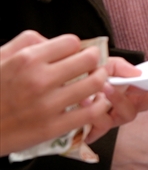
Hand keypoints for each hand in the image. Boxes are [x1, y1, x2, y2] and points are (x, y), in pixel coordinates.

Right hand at [0, 32, 110, 156]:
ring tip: (94, 82)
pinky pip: (92, 112)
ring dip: (100, 80)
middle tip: (89, 66)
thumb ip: (26, 42)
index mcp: (26, 59)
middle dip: (93, 60)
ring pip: (95, 83)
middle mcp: (39, 80)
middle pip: (89, 59)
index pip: (72, 42)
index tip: (74, 54)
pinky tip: (95, 102)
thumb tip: (52, 41)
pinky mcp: (53, 127)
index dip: (75, 47)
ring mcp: (48, 105)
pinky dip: (100, 105)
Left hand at [85, 58, 147, 143]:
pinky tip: (81, 106)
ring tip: (93, 93)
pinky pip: (100, 126)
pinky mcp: (94, 131)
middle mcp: (120, 108)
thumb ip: (117, 66)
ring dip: (109, 102)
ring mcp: (108, 120)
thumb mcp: (100, 68)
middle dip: (127, 96)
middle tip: (115, 85)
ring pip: (120, 116)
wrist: (48, 104)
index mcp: (126, 93)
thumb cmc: (78, 83)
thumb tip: (136, 73)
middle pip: (136, 107)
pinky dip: (91, 116)